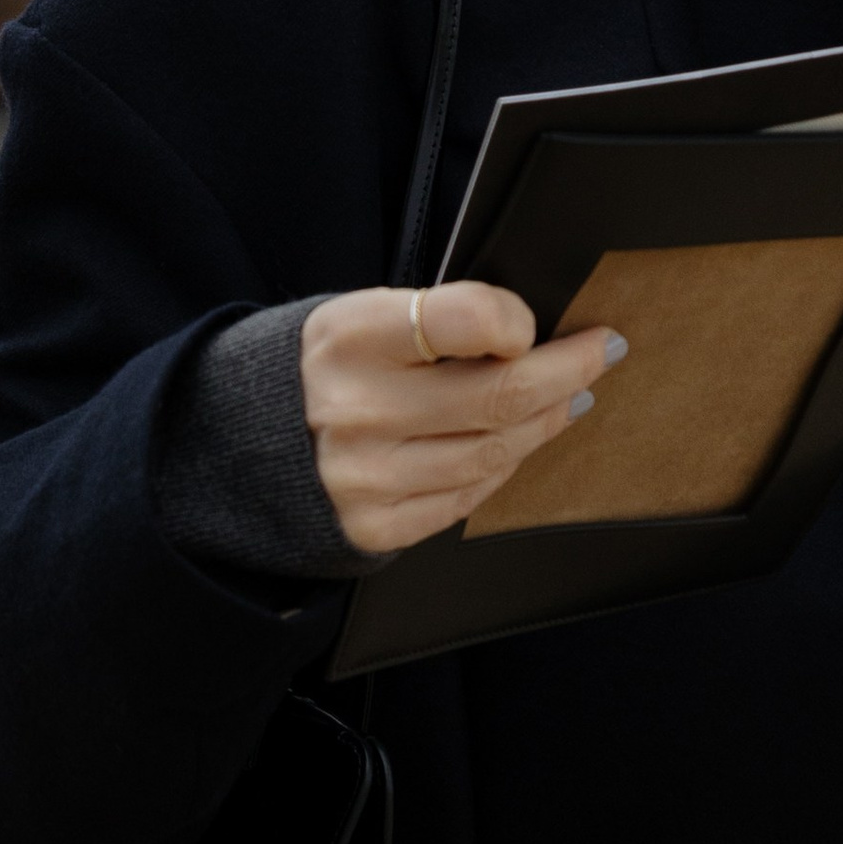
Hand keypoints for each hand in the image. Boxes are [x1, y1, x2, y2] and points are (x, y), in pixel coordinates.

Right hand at [300, 283, 623, 555]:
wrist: (240, 443)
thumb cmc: (325, 367)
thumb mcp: (361, 317)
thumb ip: (437, 320)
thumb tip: (535, 334)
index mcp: (351, 337)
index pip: (468, 318)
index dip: (517, 320)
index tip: (538, 322)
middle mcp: (356, 409)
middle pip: (500, 395)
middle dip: (568, 371)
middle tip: (602, 352)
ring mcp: (365, 477)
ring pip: (494, 452)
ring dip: (546, 422)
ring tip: (568, 398)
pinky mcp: (374, 526)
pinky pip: (467, 497)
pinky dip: (503, 466)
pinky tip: (516, 443)